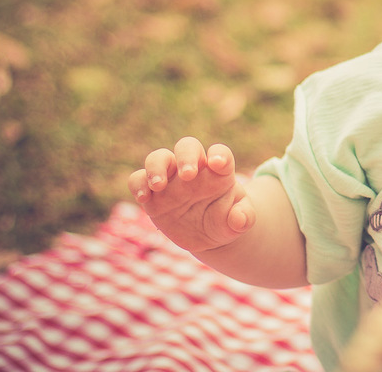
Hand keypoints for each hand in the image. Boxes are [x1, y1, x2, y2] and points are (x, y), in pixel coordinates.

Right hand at [128, 137, 254, 253]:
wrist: (207, 235)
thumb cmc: (226, 221)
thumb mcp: (239, 222)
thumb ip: (244, 218)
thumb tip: (240, 219)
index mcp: (218, 172)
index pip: (220, 153)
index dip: (219, 154)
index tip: (218, 163)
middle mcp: (194, 170)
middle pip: (187, 146)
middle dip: (187, 155)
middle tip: (188, 175)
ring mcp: (171, 179)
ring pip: (159, 157)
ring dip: (157, 167)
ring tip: (159, 185)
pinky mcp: (153, 194)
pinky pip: (138, 179)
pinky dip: (138, 184)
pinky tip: (144, 198)